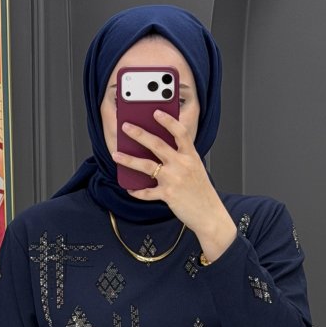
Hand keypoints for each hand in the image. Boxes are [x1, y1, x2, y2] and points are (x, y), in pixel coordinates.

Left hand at [112, 110, 234, 250]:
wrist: (209, 214)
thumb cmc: (201, 191)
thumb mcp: (196, 168)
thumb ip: (181, 157)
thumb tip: (158, 149)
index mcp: (191, 156)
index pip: (180, 132)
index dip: (168, 121)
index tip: (156, 112)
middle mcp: (182, 165)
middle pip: (157, 144)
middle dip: (139, 134)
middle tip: (126, 127)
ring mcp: (174, 180)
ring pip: (146, 166)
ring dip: (129, 159)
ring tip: (116, 154)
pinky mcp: (167, 195)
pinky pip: (147, 192)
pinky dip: (137, 191)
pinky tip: (130, 188)